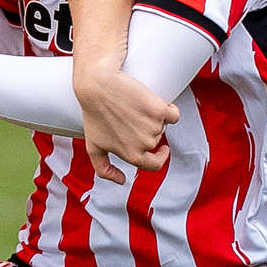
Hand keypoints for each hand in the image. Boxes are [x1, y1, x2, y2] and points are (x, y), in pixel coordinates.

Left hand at [73, 59, 175, 184]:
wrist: (98, 86)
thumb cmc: (93, 114)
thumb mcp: (93, 146)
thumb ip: (104, 169)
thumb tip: (121, 180)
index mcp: (132, 155)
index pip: (155, 165)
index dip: (159, 157)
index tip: (162, 149)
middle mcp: (145, 144)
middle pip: (156, 140)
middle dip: (146, 130)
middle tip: (130, 116)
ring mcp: (153, 127)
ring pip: (163, 125)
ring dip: (154, 118)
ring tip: (134, 107)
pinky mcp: (159, 109)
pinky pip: (173, 114)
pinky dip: (169, 110)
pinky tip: (159, 104)